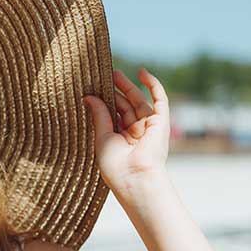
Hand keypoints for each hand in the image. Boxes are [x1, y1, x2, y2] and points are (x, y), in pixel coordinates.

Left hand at [82, 68, 169, 192]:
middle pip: (124, 106)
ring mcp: (148, 127)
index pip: (112, 115)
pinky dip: (152, 85)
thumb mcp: (102, 137)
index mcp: (120, 139)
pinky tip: (142, 73)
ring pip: (137, 101)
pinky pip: (159, 100)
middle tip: (102, 76)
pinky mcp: (161, 122)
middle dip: (115, 92)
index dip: (104, 101)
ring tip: (114, 73)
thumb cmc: (115, 165)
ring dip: (128, 87)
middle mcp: (135, 132)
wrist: (135, 177)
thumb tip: (89, 97)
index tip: (92, 88)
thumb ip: (99, 115)